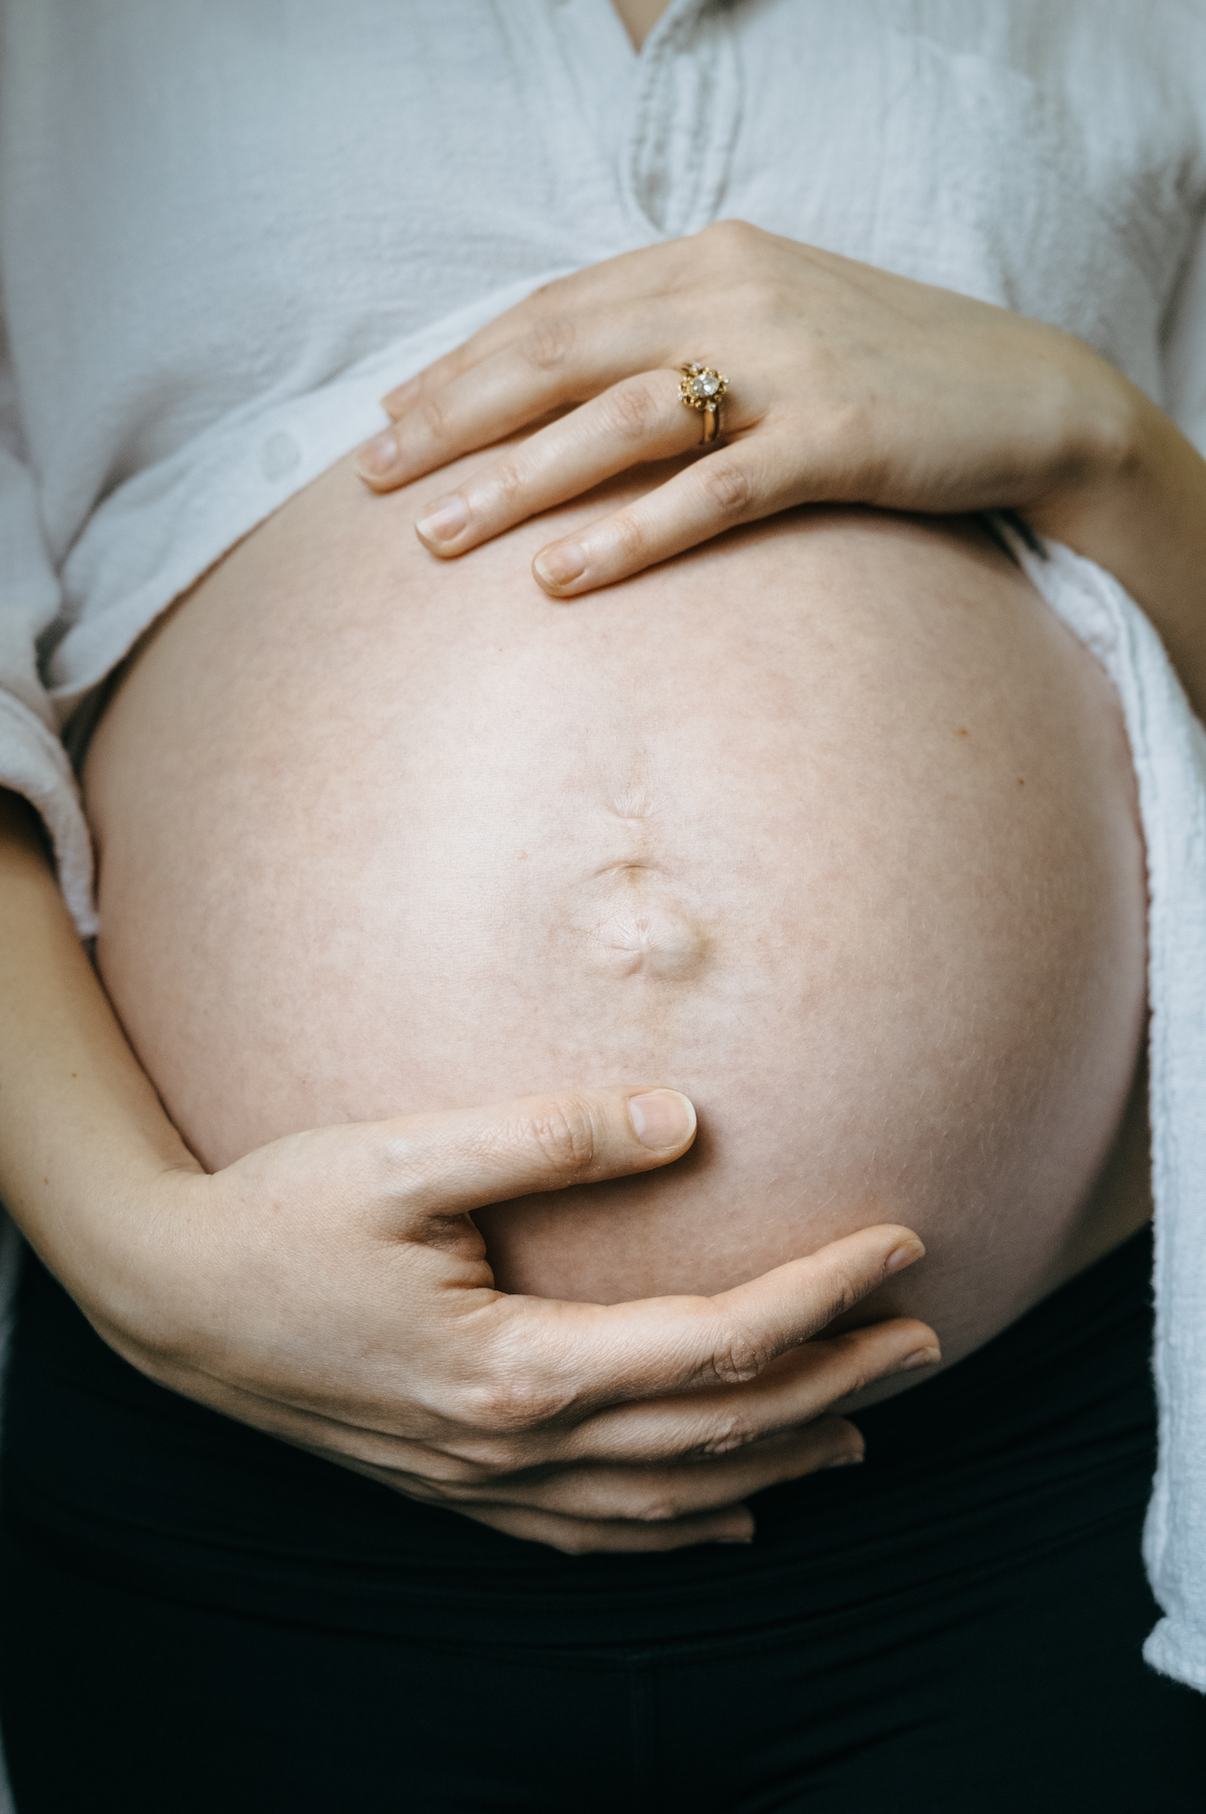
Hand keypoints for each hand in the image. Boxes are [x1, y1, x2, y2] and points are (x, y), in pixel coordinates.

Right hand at [100, 1087, 937, 1554]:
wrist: (173, 1299)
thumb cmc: (282, 1213)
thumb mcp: (408, 1153)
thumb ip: (552, 1136)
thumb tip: (685, 1120)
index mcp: (514, 1365)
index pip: (715, 1339)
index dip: (821, 1293)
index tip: (901, 1244)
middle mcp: (513, 1446)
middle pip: (716, 1431)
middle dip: (834, 1384)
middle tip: (924, 1338)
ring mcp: (485, 1484)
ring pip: (670, 1498)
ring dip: (778, 1463)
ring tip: (861, 1430)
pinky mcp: (459, 1485)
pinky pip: (597, 1533)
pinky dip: (682, 1527)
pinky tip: (730, 1517)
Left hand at [354, 218, 1137, 599]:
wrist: (1032, 396)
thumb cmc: (887, 371)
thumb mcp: (772, 327)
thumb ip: (678, 339)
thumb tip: (573, 396)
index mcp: (709, 259)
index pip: (556, 310)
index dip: (464, 366)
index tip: (392, 421)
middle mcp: (735, 295)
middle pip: (562, 355)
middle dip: (456, 419)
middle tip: (373, 480)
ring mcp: (788, 365)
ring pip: (620, 419)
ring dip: (517, 480)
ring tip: (436, 537)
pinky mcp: (836, 439)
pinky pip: (710, 492)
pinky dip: (629, 534)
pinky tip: (560, 577)